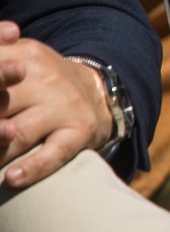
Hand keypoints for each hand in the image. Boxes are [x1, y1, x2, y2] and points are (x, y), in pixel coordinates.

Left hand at [0, 22, 112, 187]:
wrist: (98, 92)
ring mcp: (63, 107)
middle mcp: (46, 80)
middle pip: (0, 104)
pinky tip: (12, 177)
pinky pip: (54, 153)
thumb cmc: (43, 80)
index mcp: (25, 56)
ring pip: (19, 134)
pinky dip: (33, 167)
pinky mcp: (79, 133)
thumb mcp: (21, 54)